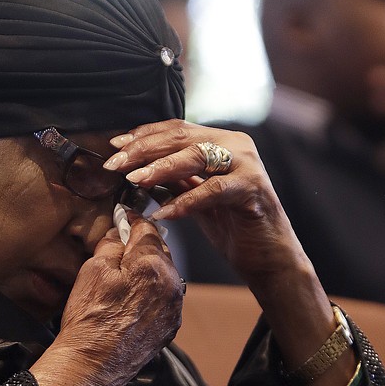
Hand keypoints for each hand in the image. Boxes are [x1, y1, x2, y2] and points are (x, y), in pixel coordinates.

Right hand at [31, 214, 182, 385]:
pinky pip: (165, 297)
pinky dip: (152, 292)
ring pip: (164, 275)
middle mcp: (171, 284)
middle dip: (142, 246)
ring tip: (125, 277)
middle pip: (161, 251)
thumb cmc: (90, 319)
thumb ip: (111, 243)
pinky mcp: (171, 325)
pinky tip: (132, 300)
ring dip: (149, 270)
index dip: (134, 221)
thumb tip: (120, 232)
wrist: (92, 365)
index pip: (148, 229)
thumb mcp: (93, 269)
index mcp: (153, 265)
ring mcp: (174, 307)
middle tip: (121, 247)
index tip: (126, 219)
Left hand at [103, 119, 304, 287]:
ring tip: (134, 180)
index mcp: (222, 141)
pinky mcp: (253, 188)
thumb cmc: (233, 226)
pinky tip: (163, 213)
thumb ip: (175, 179)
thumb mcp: (196, 197)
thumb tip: (136, 168)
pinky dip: (185, 201)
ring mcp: (247, 163)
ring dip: (160, 168)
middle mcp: (236, 145)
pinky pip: (212, 190)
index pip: (176, 128)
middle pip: (181, 137)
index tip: (115, 146)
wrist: (270, 257)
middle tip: (116, 164)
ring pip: (196, 156)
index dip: (143, 135)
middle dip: (144, 150)